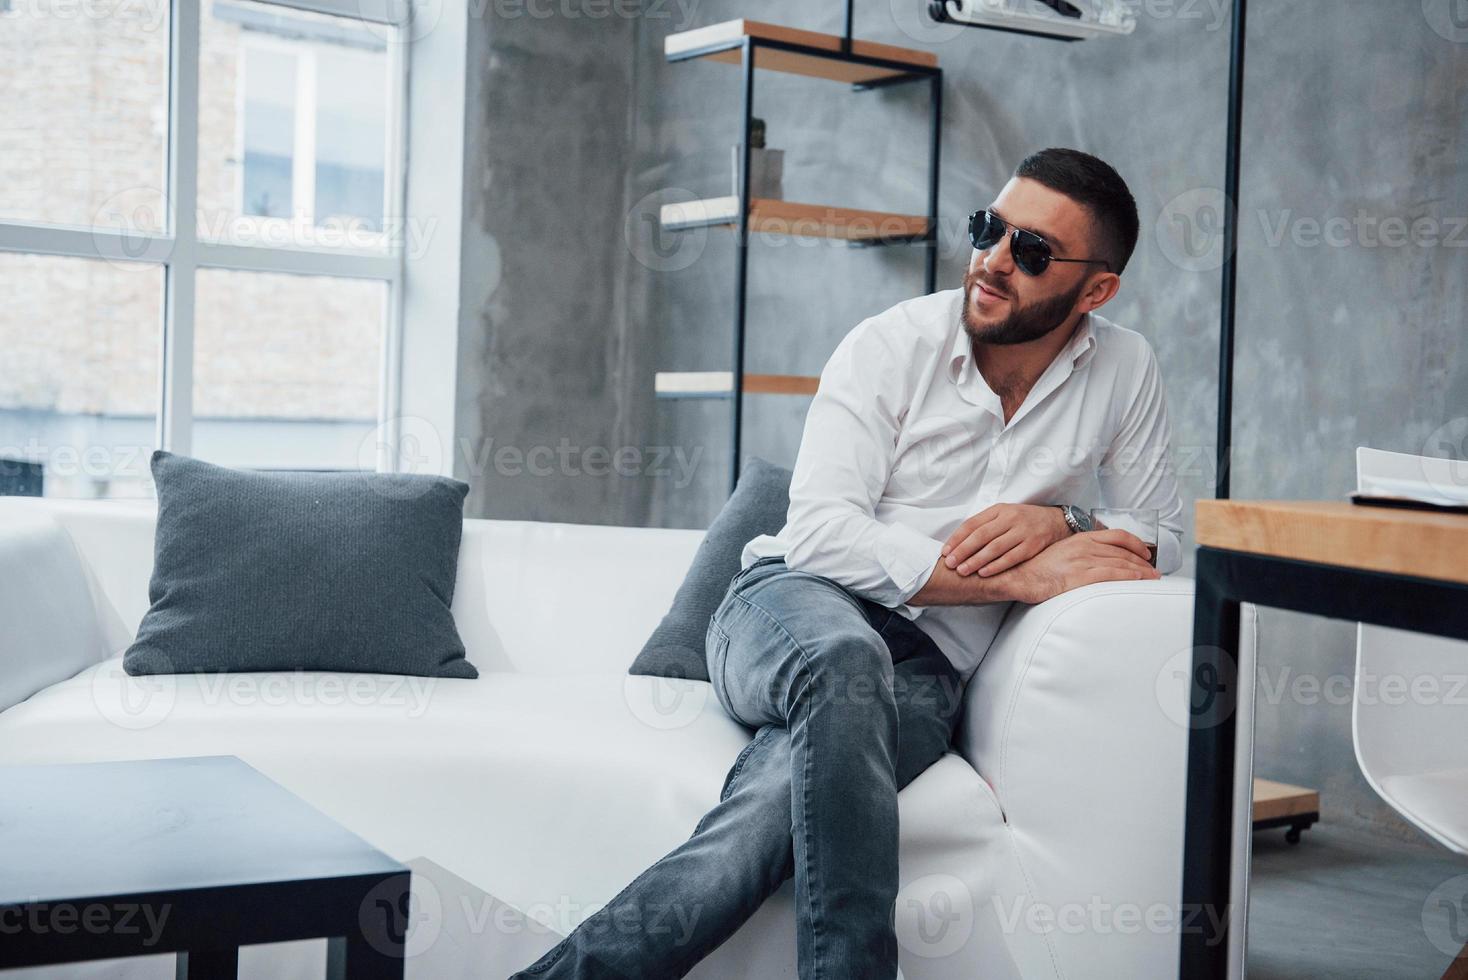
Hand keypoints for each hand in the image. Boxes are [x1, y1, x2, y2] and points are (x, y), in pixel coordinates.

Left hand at [941, 504, 1070, 577]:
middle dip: (963, 551)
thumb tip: (958, 542)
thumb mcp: (1003, 515)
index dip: (957, 539)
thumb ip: (984, 525)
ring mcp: (1022, 532)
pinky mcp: (1033, 545)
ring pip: (995, 548)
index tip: (945, 551)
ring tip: (963, 570)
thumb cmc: (1022, 521)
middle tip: (950, 563)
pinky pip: (1011, 557)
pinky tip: (984, 573)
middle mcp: (1010, 518)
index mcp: (999, 510)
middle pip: (981, 536)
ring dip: (976, 560)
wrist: (1055, 521)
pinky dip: (996, 566)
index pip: (972, 524)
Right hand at [1002, 529, 1159, 604]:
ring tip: (1151, 579)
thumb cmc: (1035, 569)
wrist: (1016, 576)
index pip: (1116, 535)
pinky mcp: (1079, 576)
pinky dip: (1128, 577)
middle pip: (1123, 550)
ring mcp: (1081, 560)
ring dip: (1140, 571)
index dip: (1135, 543)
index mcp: (1079, 538)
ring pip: (1120, 562)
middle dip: (1143, 561)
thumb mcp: (1060, 553)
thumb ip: (1078, 553)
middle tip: (1154, 571)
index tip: (1146, 553)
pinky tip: (1137, 581)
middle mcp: (1083, 546)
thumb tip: (1095, 560)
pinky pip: (1111, 574)